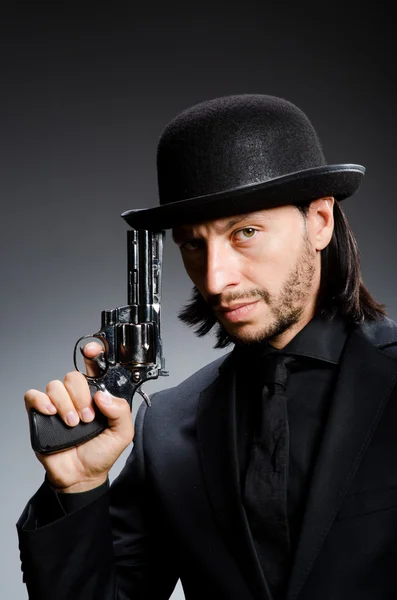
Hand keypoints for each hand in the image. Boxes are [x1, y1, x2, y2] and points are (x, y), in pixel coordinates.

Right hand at [24, 343, 133, 492]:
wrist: (81, 476)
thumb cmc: (101, 453)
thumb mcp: (122, 433)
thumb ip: (121, 412)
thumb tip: (103, 396)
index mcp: (97, 396)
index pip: (94, 367)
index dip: (93, 354)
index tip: (92, 351)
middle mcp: (76, 396)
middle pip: (73, 376)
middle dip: (81, 395)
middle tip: (87, 417)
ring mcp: (58, 404)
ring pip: (55, 385)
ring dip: (65, 404)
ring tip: (73, 424)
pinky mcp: (40, 414)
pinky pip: (34, 396)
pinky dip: (41, 401)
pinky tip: (51, 413)